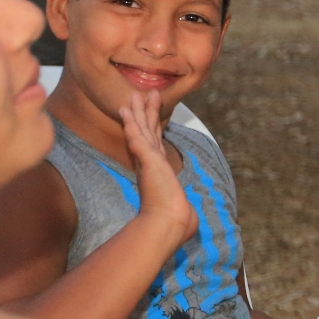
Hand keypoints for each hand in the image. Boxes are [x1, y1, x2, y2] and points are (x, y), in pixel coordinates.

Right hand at [120, 90, 195, 247]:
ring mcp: (148, 162)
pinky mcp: (148, 160)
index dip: (150, 129)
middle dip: (145, 114)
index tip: (148, 117)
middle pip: (146, 132)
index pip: (154, 145)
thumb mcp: (182, 210)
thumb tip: (190, 223)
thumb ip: (183, 210)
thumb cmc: (176, 221)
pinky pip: (137, 137)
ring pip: (141, 130)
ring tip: (137, 95)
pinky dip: (132, 123)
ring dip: (139, 112)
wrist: (170, 224)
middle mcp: (150, 165)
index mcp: (157, 173)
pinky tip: (127, 110)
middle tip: (142, 95)